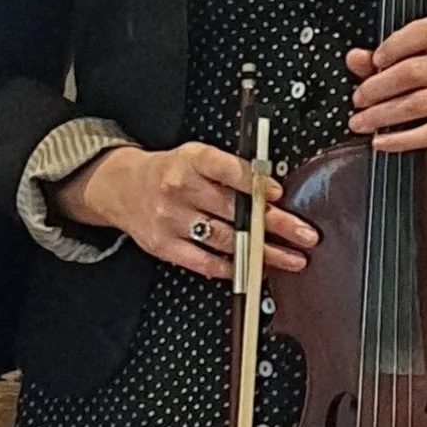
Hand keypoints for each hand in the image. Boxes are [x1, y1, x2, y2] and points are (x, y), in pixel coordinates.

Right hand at [54, 143, 317, 280]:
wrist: (122, 187)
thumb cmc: (169, 172)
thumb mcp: (195, 156)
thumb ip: (230, 170)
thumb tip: (271, 191)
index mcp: (190, 160)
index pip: (226, 168)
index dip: (254, 182)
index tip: (278, 193)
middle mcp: (179, 189)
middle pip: (233, 209)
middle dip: (274, 224)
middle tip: (305, 234)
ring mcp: (170, 220)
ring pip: (225, 239)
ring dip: (263, 252)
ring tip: (291, 258)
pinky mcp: (165, 245)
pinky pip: (205, 262)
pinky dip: (233, 267)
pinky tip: (256, 269)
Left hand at [346, 19, 426, 154]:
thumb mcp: (423, 64)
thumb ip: (386, 61)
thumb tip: (354, 58)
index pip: (423, 33)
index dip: (395, 44)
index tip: (374, 60)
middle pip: (412, 73)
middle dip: (377, 88)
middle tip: (357, 100)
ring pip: (419, 104)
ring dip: (383, 116)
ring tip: (360, 123)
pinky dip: (402, 140)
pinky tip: (382, 142)